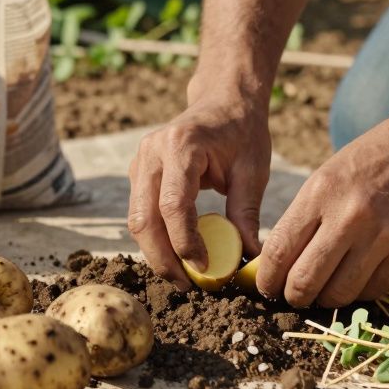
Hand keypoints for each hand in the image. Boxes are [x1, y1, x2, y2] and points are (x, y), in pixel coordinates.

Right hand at [128, 95, 269, 289]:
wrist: (223, 102)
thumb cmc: (242, 132)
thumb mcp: (253, 170)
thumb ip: (246, 212)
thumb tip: (248, 256)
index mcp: (181, 146)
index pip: (173, 205)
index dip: (185, 242)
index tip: (204, 267)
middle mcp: (152, 152)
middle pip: (144, 218)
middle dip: (163, 258)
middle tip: (188, 286)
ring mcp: (140, 162)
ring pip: (136, 220)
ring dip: (156, 253)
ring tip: (183, 278)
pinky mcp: (138, 174)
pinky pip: (140, 214)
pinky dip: (154, 239)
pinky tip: (176, 257)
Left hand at [256, 111, 388, 307]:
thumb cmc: (377, 154)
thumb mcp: (331, 173)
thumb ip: (306, 215)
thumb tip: (280, 261)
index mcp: (321, 192)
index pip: (279, 251)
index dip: (266, 278)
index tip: (267, 286)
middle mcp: (349, 216)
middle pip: (305, 280)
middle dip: (292, 296)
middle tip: (293, 296)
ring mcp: (382, 235)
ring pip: (339, 293)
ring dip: (325, 300)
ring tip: (324, 293)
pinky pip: (373, 290)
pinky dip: (359, 293)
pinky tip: (354, 281)